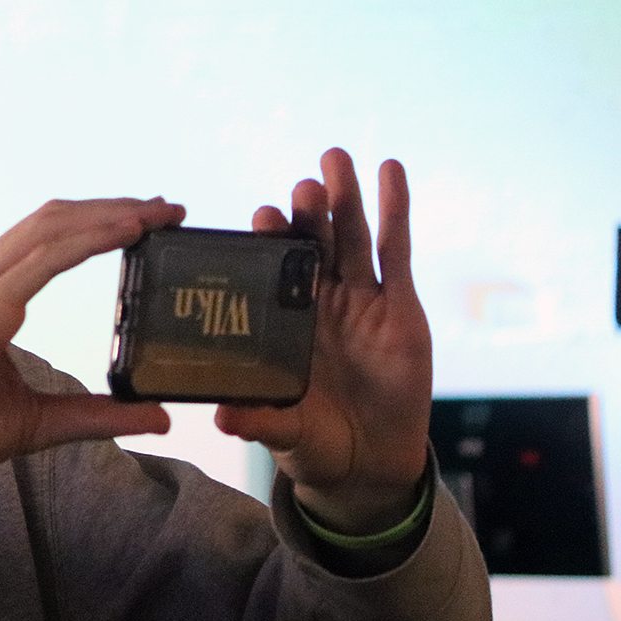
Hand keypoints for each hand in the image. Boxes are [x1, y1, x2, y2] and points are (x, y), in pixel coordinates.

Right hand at [0, 197, 182, 520]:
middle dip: (113, 208)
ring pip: (53, 228)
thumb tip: (158, 417)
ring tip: (157, 214)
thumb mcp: (38, 422)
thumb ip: (95, 415)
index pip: (48, 240)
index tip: (148, 223)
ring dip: (110, 214)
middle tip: (166, 209)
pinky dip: (91, 238)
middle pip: (55, 220)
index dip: (98, 224)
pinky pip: (47, 258)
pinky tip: (128, 232)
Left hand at [215, 149, 432, 534]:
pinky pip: (397, 254)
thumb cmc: (312, 440)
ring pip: (352, 239)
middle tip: (305, 182)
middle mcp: (316, 301)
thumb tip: (221, 418)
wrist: (367, 462)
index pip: (271, 271)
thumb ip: (256, 421)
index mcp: (280, 320)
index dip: (270, 243)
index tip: (263, 216)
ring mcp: (359, 300)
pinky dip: (395, 210)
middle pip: (312, 245)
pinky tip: (391, 171)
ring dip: (347, 198)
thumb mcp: (282, 431)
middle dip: (309, 212)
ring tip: (338, 158)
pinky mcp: (400, 308)